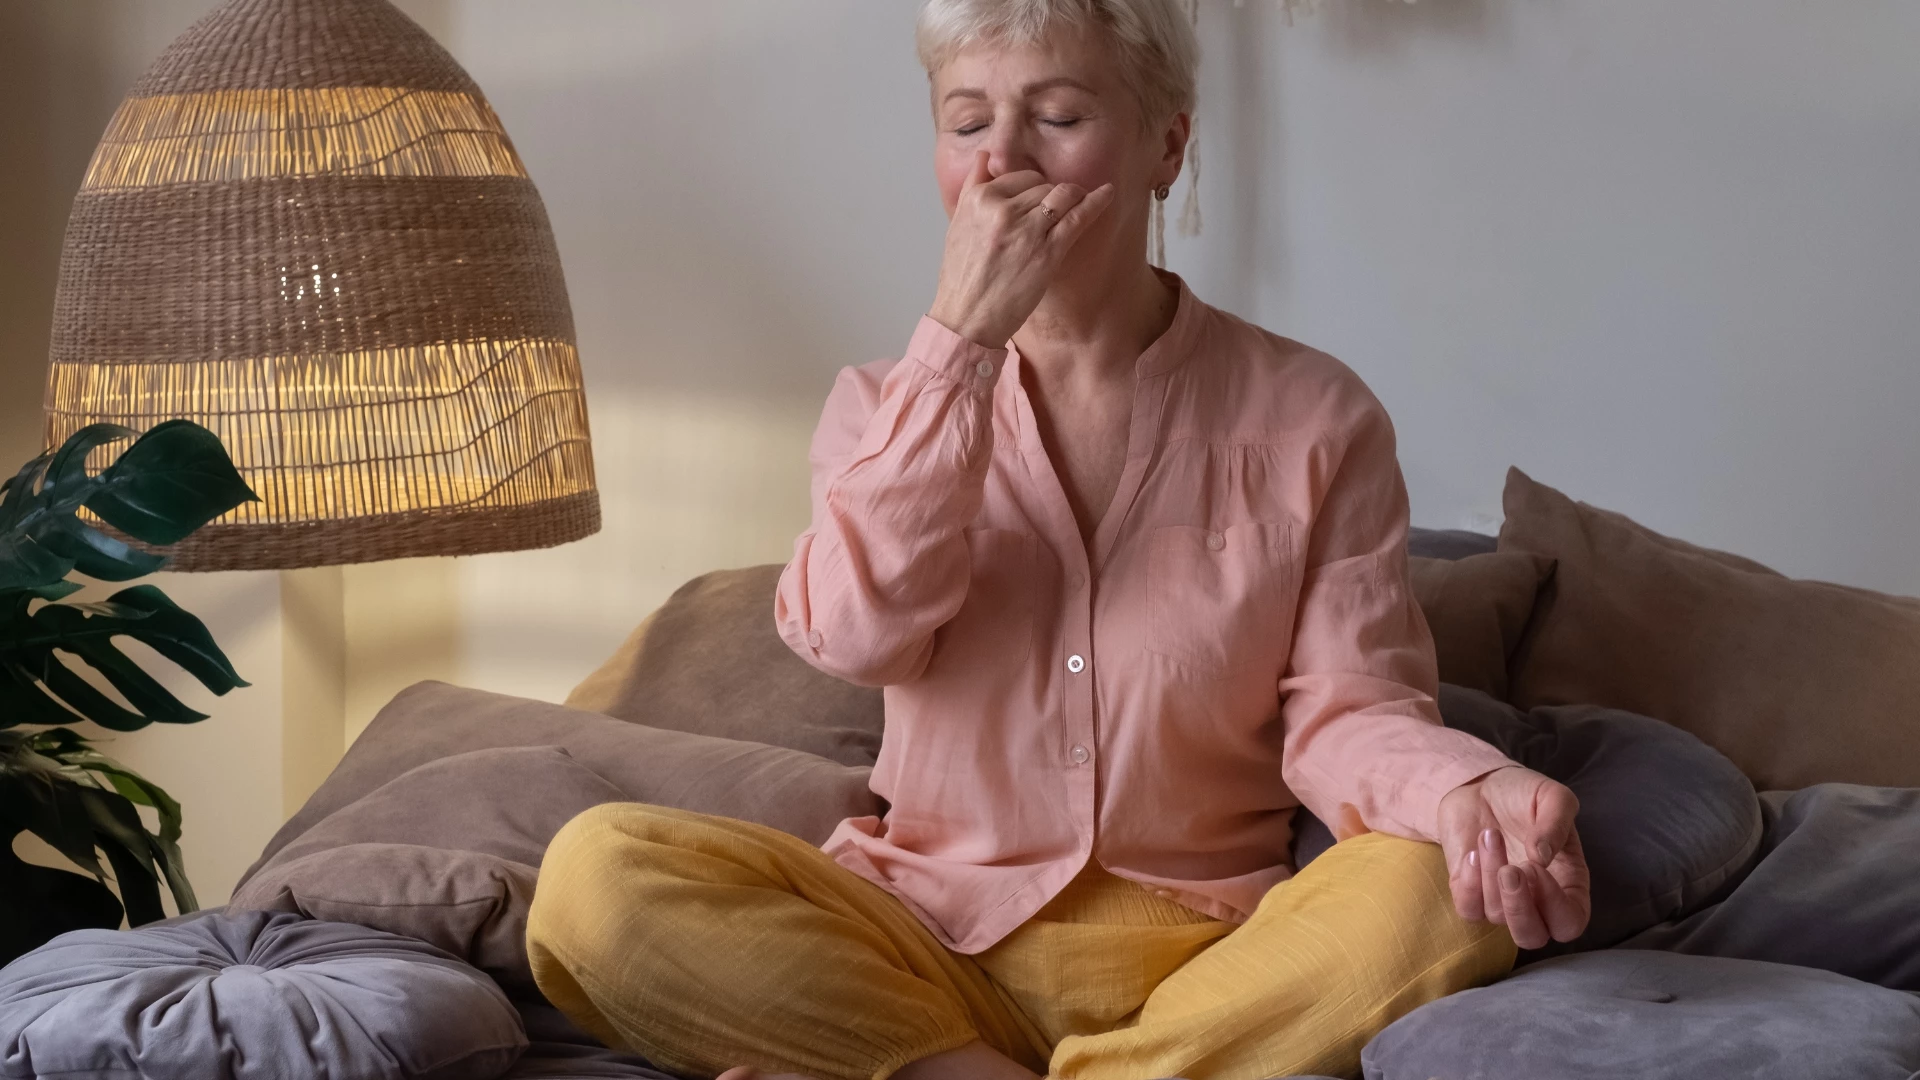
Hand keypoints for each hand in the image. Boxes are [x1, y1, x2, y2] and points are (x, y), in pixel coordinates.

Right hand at [927, 151, 1115, 348]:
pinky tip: (1108, 193)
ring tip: (1077, 203)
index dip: (1031, 188)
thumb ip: (972, 185)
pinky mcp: (1047, 252)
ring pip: (1061, 195)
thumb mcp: (956, 224)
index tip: (1036, 201)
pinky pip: (1077, 216)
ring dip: (1072, 197)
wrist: (966, 318)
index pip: (1019, 176)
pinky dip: (1096, 202)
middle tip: (1049, 216)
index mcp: (978, 200)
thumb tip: (984, 154)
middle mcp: (1001, 210)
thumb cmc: (961, 277)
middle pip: (1042, 185)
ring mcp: (1026, 231)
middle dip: (1049, 196)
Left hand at [1437, 766, 1591, 950]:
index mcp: (1567, 883)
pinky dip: (1469, 883)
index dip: (1556, 907)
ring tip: (1490, 834)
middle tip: (1510, 869)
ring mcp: (1501, 899)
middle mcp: (1536, 899)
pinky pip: (1468, 909)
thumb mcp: (1552, 797)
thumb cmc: (1524, 795)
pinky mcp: (1470, 893)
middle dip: (1519, 909)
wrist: (1481, 786)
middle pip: (1532, 937)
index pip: (1570, 922)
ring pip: (1497, 915)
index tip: (1536, 868)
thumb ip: (1557, 823)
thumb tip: (1542, 857)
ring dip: (1491, 872)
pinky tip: (1473, 851)